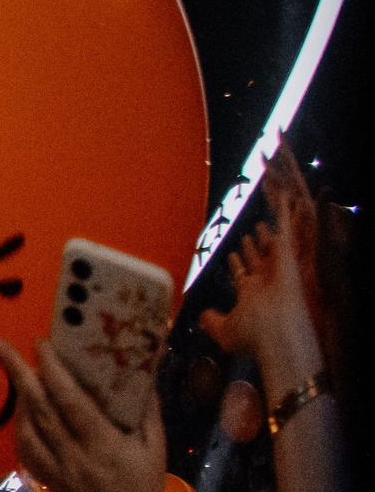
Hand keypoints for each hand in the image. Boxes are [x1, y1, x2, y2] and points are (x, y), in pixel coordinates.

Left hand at [0, 339, 169, 491]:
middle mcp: (75, 458)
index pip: (73, 404)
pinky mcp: (44, 479)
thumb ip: (146, 407)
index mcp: (106, 448)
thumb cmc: (145, 488)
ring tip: (11, 364)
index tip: (42, 343)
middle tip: (0, 343)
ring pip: (26, 426)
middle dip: (19, 373)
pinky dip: (19, 420)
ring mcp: (55, 470)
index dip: (55, 373)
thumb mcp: (156, 447)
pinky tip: (22, 403)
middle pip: (40, 410)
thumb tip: (144, 365)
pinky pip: (23, 446)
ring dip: (17, 393)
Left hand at [198, 147, 323, 389]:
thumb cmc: (255, 340)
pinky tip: (272, 158)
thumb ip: (214, 321)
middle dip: (264, 208)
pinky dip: (277, 183)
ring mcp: (281, 251)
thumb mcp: (226, 330)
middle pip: (268, 229)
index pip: (253, 260)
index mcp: (260, 283)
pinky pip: (283, 206)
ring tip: (271, 151)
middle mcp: (273, 263)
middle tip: (261, 190)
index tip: (242, 241)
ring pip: (279, 207)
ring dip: (275, 177)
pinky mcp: (289, 242)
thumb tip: (203, 315)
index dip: (246, 251)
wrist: (278, 336)